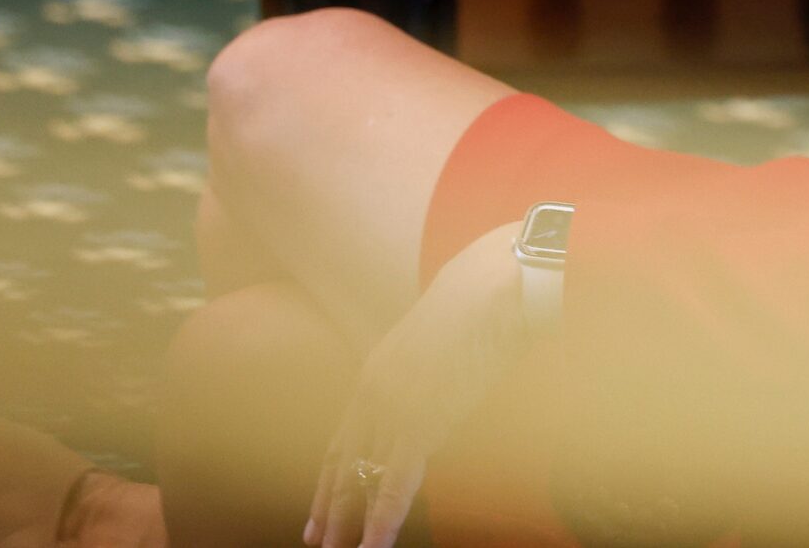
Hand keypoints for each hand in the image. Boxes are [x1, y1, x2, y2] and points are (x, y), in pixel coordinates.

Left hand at [306, 225, 555, 547]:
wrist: (492, 286)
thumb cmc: (479, 306)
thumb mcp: (438, 344)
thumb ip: (425, 376)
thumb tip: (436, 397)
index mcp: (375, 373)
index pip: (343, 439)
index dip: (329, 477)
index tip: (318, 507)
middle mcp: (373, 392)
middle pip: (342, 463)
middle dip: (328, 506)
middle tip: (315, 541)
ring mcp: (392, 408)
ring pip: (360, 480)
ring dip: (348, 523)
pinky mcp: (418, 422)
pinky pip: (394, 484)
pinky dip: (383, 520)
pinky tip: (375, 545)